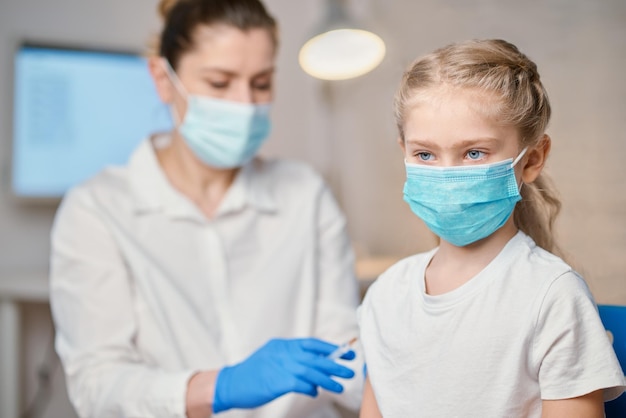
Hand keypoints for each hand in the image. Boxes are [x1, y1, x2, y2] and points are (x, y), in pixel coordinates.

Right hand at [212, 338, 355, 412]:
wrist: (231, 383)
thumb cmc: (252, 373)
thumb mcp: (272, 358)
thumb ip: (292, 361)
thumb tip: (314, 375)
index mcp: (283, 345)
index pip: (312, 344)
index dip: (330, 349)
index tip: (346, 353)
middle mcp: (283, 353)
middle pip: (315, 357)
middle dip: (335, 364)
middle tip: (350, 370)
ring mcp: (280, 366)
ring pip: (311, 371)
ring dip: (328, 379)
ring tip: (340, 386)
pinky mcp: (277, 382)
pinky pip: (300, 384)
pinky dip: (310, 388)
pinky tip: (315, 392)